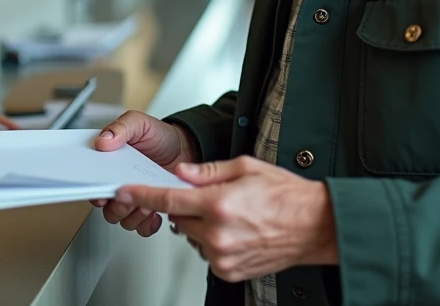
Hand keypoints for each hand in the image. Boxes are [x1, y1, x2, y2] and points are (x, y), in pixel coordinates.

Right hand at [90, 111, 199, 236]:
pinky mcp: (151, 210)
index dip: (96, 193)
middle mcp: (121, 186)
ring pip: (124, 221)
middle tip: (132, 198)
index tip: (104, 193)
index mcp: (110, 168)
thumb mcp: (139, 123)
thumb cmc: (159, 136)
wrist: (185, 147)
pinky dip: (148, 224)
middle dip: (119, 207)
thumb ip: (120, 128)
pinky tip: (155, 213)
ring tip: (147, 204)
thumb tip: (103, 141)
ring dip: (135, 216)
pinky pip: (143, 228)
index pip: (94, 186)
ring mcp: (136, 200)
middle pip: (108, 209)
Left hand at [115, 156, 337, 282]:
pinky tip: (237, 232)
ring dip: (202, 225)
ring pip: (193, 236)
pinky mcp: (228, 271)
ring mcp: (222, 256)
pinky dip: (214, 241)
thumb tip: (181, 172)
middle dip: (188, 206)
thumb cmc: (287, 196)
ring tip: (233, 215)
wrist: (315, 226)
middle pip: (180, 218)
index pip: (168, 199)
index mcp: (219, 203)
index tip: (125, 192)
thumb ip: (207, 171)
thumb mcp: (246, 167)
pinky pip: (207, 253)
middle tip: (214, 197)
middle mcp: (217, 233)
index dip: (142, 195)